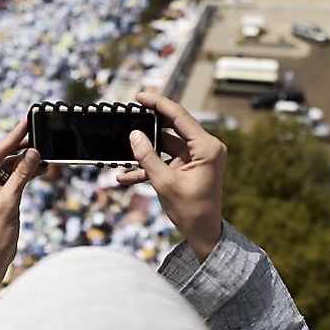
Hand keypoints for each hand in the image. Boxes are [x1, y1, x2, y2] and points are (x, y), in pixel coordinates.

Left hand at [0, 119, 40, 284]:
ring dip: (26, 162)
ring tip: (45, 155)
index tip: (26, 121)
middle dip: (21, 147)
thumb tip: (33, 153)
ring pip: (8, 165)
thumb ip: (21, 176)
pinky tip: (40, 167)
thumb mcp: (9, 203)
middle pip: (0, 155)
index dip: (13, 137)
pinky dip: (24, 173)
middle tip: (39, 133)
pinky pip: (10, 177)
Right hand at [117, 93, 225, 259]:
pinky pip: (166, 160)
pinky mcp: (188, 167)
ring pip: (165, 145)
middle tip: (130, 114)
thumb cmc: (191, 210)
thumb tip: (134, 135)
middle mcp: (205, 147)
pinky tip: (125, 176)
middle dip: (149, 124)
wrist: (203, 233)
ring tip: (123, 148)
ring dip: (145, 151)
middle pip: (172, 127)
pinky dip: (149, 166)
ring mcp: (196, 157)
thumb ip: (147, 156)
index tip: (140, 96)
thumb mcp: (165, 182)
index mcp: (207, 147)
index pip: (180, 116)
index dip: (158, 103)